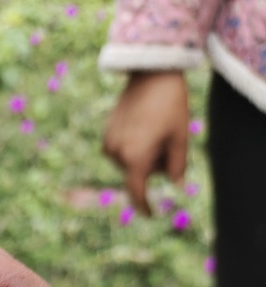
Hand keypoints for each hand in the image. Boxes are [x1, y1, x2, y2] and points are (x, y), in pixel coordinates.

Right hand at [103, 71, 188, 213]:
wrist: (151, 72)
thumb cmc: (170, 104)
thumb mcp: (180, 136)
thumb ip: (177, 166)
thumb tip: (175, 187)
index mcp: (135, 157)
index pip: (137, 192)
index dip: (144, 206)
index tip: (151, 215)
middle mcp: (117, 153)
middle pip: (137, 173)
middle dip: (152, 166)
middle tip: (167, 142)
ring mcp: (109, 142)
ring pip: (128, 162)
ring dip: (142, 155)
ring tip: (155, 130)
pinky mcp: (106, 132)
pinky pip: (121, 149)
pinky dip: (133, 145)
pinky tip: (145, 124)